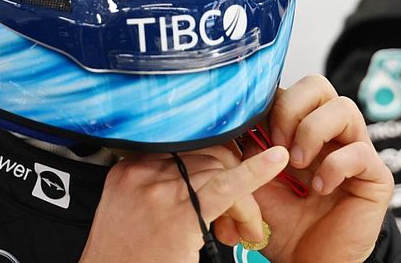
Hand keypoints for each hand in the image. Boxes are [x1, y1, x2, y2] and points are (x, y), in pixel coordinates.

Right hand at [80, 145, 288, 262]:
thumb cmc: (125, 258)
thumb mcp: (128, 211)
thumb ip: (156, 187)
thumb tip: (200, 176)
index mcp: (130, 169)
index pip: (187, 148)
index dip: (215, 167)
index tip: (228, 187)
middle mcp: (143, 173)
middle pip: (207, 158)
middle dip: (234, 184)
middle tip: (238, 223)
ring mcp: (160, 191)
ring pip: (221, 173)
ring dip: (244, 204)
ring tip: (242, 234)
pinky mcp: (179, 214)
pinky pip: (226, 186)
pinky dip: (255, 172)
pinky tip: (275, 161)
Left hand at [226, 75, 393, 262]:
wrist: (309, 261)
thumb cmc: (284, 223)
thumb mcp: (256, 182)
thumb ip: (248, 150)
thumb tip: (235, 121)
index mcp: (301, 129)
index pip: (291, 90)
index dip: (271, 104)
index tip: (254, 133)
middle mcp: (330, 134)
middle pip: (318, 85)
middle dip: (292, 109)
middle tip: (278, 144)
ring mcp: (354, 151)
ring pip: (344, 107)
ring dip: (313, 132)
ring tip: (299, 163)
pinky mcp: (374, 175)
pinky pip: (361, 151)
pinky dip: (335, 166)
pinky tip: (320, 187)